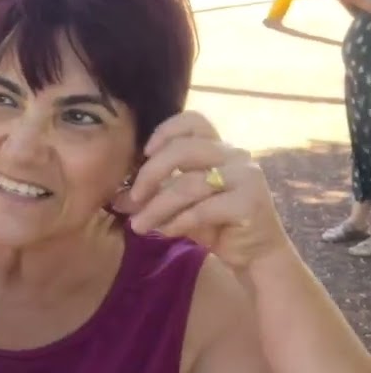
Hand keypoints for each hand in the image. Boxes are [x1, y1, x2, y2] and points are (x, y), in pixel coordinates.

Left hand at [115, 111, 289, 269]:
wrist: (255, 253)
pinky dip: (178, 222)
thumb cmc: (216, 224)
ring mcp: (245, 177)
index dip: (165, 131)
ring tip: (138, 226)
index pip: (193, 120)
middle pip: (183, 149)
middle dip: (150, 174)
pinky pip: (203, 209)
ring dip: (157, 208)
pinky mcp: (250, 202)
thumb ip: (155, 196)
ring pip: (189, 184)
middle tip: (132, 199)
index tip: (145, 154)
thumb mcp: (180, 206)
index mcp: (218, 147)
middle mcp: (235, 155)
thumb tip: (117, 198)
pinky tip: (166, 232)